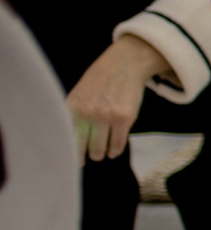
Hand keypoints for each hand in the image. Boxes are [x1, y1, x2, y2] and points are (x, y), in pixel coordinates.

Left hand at [66, 34, 169, 161]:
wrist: (123, 64)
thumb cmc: (100, 82)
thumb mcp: (79, 95)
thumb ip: (73, 116)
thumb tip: (72, 143)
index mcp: (72, 108)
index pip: (68, 139)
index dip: (71, 155)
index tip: (74, 164)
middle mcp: (87, 114)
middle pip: (84, 148)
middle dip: (89, 155)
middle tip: (93, 155)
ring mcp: (106, 116)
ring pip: (101, 149)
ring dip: (102, 153)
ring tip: (104, 153)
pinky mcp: (124, 118)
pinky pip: (118, 144)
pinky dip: (116, 150)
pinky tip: (114, 150)